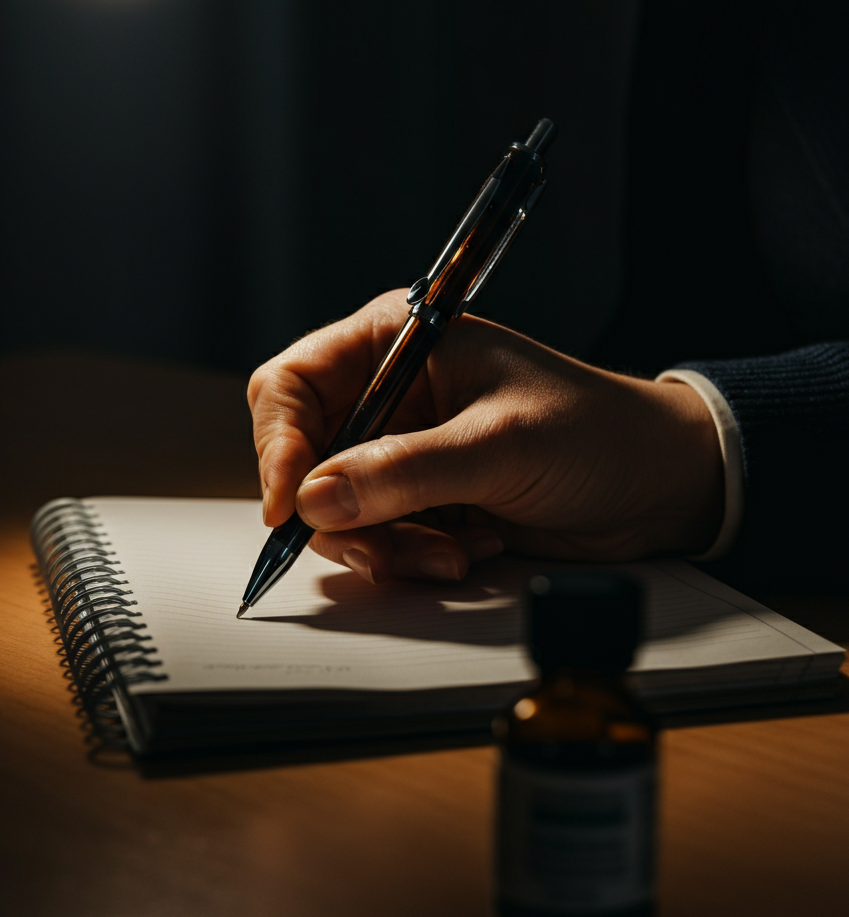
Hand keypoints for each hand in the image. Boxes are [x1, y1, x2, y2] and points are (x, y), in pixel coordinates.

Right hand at [248, 290, 723, 583]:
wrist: (655, 484)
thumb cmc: (596, 433)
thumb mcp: (499, 445)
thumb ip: (404, 471)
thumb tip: (313, 499)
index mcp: (396, 343)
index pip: (292, 384)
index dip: (279, 444)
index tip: (290, 504)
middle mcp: (388, 396)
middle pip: (306, 458)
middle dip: (340, 511)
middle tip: (383, 543)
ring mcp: (401, 453)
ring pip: (338, 510)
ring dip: (385, 543)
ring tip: (450, 553)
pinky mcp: (419, 500)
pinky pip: (377, 538)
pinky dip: (411, 556)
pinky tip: (469, 548)